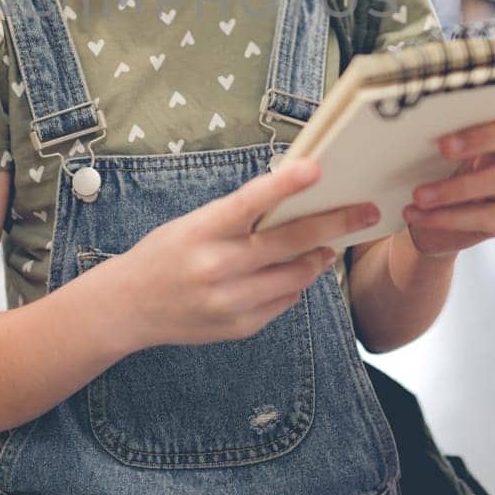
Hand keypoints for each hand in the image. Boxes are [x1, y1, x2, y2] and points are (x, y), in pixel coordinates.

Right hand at [104, 155, 381, 352]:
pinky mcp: (239, 327)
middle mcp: (216, 267)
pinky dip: (293, 286)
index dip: (285, 184)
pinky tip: (292, 274)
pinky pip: (283, 302)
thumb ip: (237, 218)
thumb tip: (293, 203)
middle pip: (290, 243)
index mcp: (201, 231)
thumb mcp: (192, 225)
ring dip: (318, 258)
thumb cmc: (165, 254)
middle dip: (335, 224)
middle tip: (365, 211)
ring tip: (329, 246)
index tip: (317, 167)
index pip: (250, 203)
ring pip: (296, 276)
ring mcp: (229, 301)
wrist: (128, 307)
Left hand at [400, 119, 494, 258]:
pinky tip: (416, 215)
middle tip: (442, 149)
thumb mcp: (425, 159)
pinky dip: (446, 217)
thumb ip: (428, 142)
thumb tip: (404, 130)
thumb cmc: (426, 179)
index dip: (482, 128)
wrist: (425, 226)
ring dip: (456, 188)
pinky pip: (485, 218)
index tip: (445, 140)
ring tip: (418, 196)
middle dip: (477, 142)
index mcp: (489, 136)